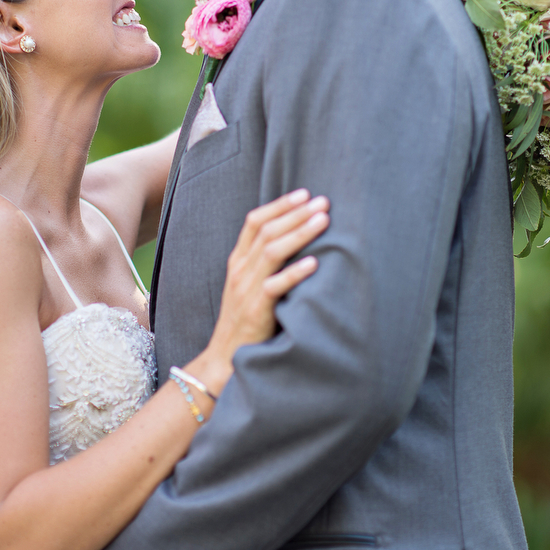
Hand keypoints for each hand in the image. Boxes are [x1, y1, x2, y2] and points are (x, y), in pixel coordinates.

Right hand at [203, 189, 328, 375]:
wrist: (226, 356)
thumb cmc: (247, 318)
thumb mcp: (249, 284)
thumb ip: (265, 263)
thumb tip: (297, 238)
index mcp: (238, 261)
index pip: (255, 222)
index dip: (279, 205)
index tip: (304, 194)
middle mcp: (240, 271)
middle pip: (267, 231)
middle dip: (296, 213)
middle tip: (322, 202)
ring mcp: (246, 289)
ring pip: (271, 252)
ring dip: (299, 233)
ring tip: (323, 221)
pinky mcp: (255, 311)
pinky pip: (275, 287)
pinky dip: (295, 273)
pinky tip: (314, 263)